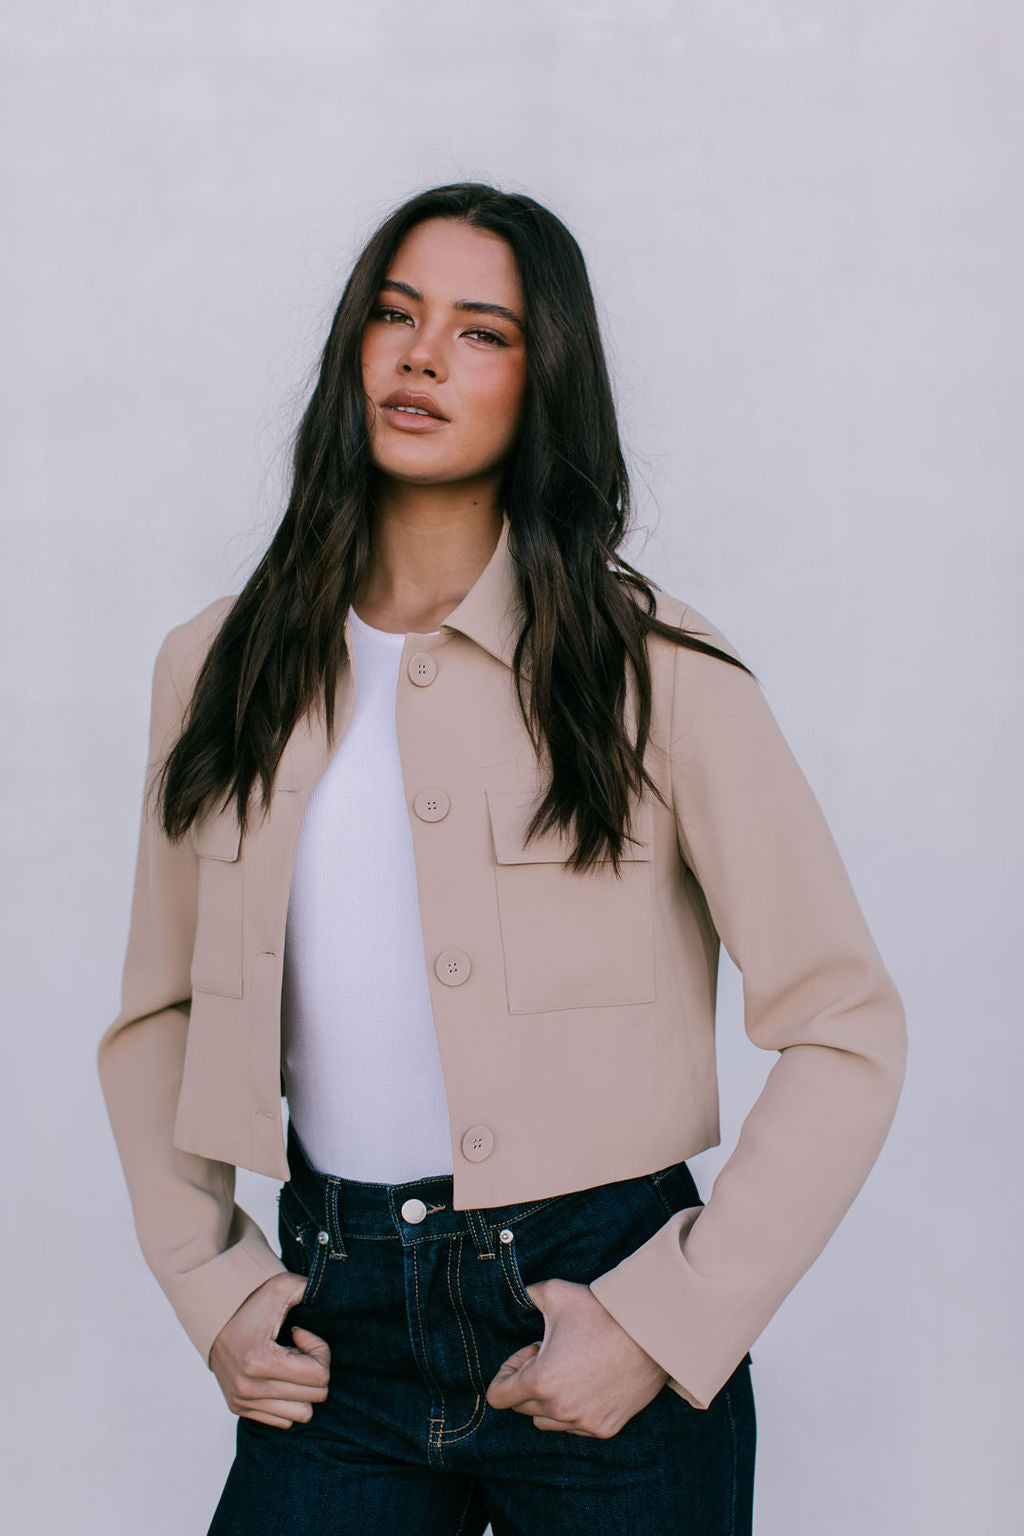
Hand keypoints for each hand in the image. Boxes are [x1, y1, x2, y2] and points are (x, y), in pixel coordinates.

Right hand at [209, 1272, 330, 1427]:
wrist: (213, 1315)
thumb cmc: (252, 1301)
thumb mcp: (282, 1287)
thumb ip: (310, 1289)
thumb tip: (335, 1298)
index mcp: (260, 1362)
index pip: (320, 1377)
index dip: (320, 1352)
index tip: (301, 1335)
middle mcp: (249, 1388)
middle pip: (315, 1397)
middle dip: (315, 1370)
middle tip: (298, 1349)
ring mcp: (242, 1401)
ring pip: (302, 1414)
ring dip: (303, 1389)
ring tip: (290, 1365)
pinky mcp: (239, 1408)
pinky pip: (283, 1421)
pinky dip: (289, 1400)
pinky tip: (278, 1376)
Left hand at [485, 1278, 668, 1437]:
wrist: (652, 1333)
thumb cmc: (602, 1312)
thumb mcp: (556, 1293)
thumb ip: (527, 1295)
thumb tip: (515, 1295)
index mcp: (540, 1381)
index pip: (497, 1396)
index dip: (507, 1371)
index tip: (529, 1352)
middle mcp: (558, 1410)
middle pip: (522, 1407)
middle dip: (529, 1380)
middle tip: (552, 1352)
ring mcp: (582, 1423)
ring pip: (546, 1421)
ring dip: (549, 1399)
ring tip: (570, 1367)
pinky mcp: (604, 1428)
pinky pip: (575, 1426)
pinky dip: (574, 1408)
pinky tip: (589, 1380)